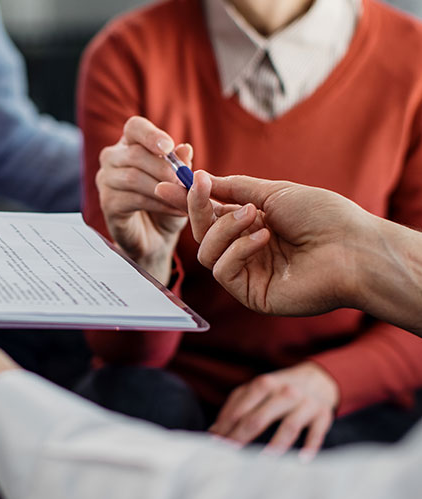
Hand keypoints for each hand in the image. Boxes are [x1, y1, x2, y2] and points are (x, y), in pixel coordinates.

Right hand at [96, 116, 190, 283]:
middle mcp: (113, 158)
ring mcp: (106, 181)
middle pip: (135, 154)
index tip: (168, 147)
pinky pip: (133, 199)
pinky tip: (176, 210)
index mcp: (130, 145)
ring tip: (185, 199)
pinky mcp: (107, 204)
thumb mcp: (179, 184)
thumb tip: (185, 148)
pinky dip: (159, 205)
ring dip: (163, 188)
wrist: (157, 239)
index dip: (151, 135)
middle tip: (186, 182)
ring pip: (133, 177)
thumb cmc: (167, 205)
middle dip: (164, 168)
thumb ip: (181, 166)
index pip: (135, 127)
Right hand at [157, 171, 374, 315]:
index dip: (190, 201)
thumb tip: (201, 179)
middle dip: (198, 210)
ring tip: (255, 216)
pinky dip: (238, 250)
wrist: (352, 247)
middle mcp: (247, 250)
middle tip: (201, 188)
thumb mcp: (273, 192)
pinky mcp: (251, 294)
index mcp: (253, 226)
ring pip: (207, 253)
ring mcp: (248, 274)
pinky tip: (263, 238)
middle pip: (202, 234)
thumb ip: (234, 189)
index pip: (212, 215)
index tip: (170, 184)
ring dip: (225, 229)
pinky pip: (223, 270)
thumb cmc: (321, 215)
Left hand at [210, 363, 338, 458]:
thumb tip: (213, 431)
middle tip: (230, 456)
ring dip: (276, 444)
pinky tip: (302, 461)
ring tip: (263, 462)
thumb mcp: (258, 389)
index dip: (226, 427)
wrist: (317, 379)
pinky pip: (316, 432)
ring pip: (289, 425)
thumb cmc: (279, 389)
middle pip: (259, 417)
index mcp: (264, 384)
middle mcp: (284, 392)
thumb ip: (236, 405)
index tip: (214, 445)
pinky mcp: (322, 415)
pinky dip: (310, 446)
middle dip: (242, 437)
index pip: (240, 409)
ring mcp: (305, 403)